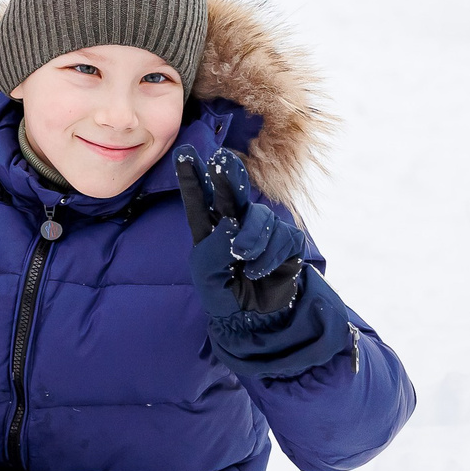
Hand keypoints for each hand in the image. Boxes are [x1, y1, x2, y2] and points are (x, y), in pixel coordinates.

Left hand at [176, 146, 359, 376]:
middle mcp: (235, 222)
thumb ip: (214, 247)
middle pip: (231, 191)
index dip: (192, 175)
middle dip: (227, 173)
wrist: (258, 318)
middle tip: (220, 159)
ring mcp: (261, 230)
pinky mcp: (286, 241)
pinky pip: (281, 238)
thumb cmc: (225, 293)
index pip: (199, 199)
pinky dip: (269, 255)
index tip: (183, 152)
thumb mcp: (208, 274)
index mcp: (208, 228)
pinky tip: (259, 271)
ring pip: (259, 217)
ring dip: (251, 238)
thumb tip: (232, 222)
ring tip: (242, 259)